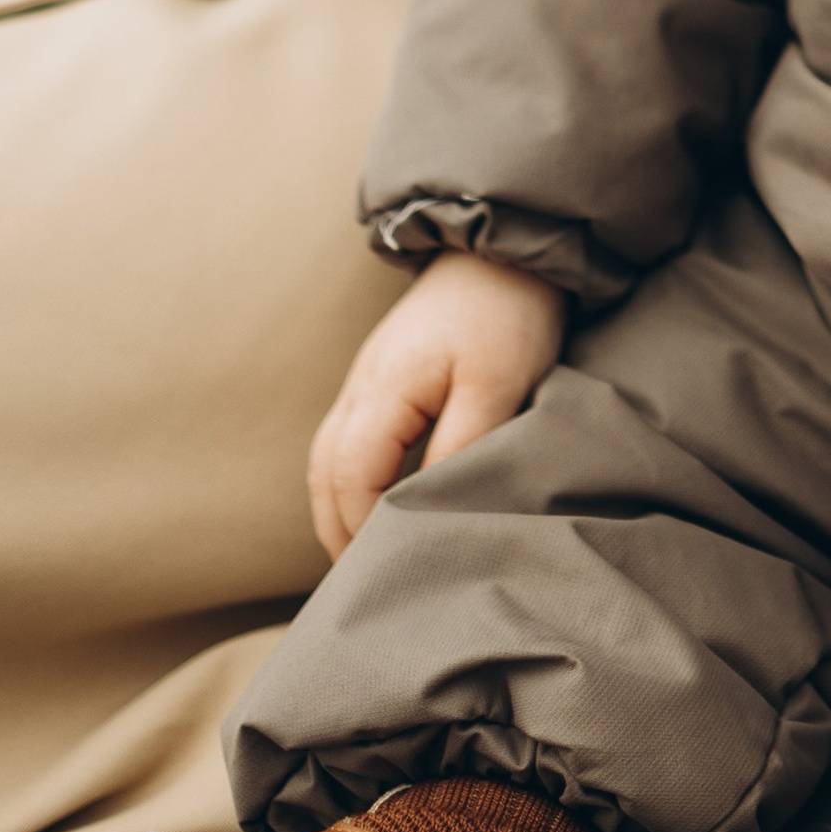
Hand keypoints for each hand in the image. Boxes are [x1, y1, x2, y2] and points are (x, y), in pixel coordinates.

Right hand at [308, 250, 566, 560]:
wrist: (502, 248)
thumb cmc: (505, 315)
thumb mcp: (496, 385)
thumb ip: (459, 446)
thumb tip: (426, 508)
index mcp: (384, 389)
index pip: (352, 476)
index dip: (363, 528)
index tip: (386, 568)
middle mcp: (361, 387)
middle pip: (325, 472)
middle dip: (337, 529)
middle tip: (362, 583)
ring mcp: (365, 379)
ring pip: (328, 457)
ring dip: (337, 507)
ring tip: (360, 555)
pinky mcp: (382, 376)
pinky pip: (346, 439)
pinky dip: (348, 480)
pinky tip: (373, 503)